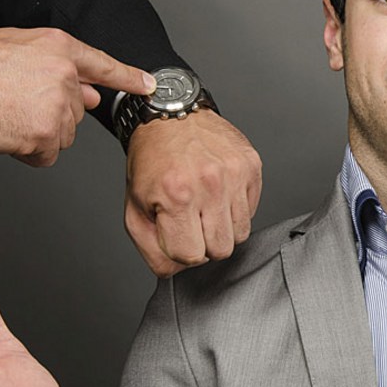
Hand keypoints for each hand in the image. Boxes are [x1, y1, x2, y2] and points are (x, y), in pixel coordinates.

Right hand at [0, 27, 155, 166]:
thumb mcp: (17, 48)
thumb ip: (58, 67)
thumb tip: (92, 94)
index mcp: (59, 48)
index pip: (104, 65)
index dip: (130, 77)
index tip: (150, 86)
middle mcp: (65, 75)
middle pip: (78, 111)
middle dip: (52, 115)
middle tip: (16, 105)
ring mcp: (57, 106)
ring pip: (64, 135)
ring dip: (40, 135)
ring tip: (7, 117)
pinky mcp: (44, 135)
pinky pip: (47, 155)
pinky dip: (29, 153)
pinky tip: (7, 134)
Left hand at [124, 109, 262, 275]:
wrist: (171, 115)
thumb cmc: (152, 160)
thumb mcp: (134, 207)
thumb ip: (150, 248)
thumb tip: (174, 271)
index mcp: (176, 195)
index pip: (191, 256)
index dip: (182, 251)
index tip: (177, 234)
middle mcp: (208, 184)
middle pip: (221, 250)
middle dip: (204, 243)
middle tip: (192, 221)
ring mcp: (234, 175)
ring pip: (240, 234)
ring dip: (222, 228)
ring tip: (206, 208)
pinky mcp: (251, 166)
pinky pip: (252, 211)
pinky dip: (236, 210)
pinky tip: (219, 194)